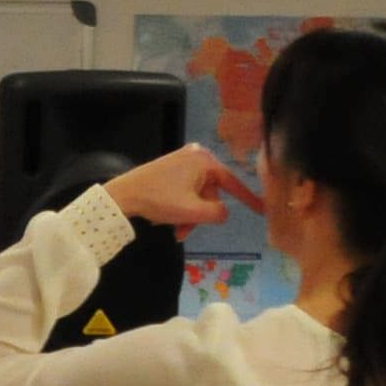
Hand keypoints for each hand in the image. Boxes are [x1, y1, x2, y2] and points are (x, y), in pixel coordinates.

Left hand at [105, 143, 262, 231]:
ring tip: (175, 229)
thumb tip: (224, 212)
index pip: (233, 183)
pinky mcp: (171, 168)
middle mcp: (197, 155)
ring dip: (189, 215)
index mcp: (205, 161)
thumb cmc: (159, 200)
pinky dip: (181, 206)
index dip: (248, 199)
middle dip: (200, 215)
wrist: (123, 195)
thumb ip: (217, 213)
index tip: (263, 210)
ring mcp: (183, 160)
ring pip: (198, 195)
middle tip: (184, 230)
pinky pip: (186, 190)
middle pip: (211, 193)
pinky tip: (168, 218)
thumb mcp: (193, 211)